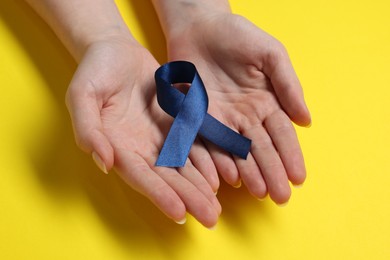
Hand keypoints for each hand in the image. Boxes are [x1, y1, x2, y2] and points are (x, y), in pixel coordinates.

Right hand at [65, 36, 220, 227]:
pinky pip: (193, 144)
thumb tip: (104, 162)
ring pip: (183, 167)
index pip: (140, 176)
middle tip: (210, 218)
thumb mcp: (82, 96)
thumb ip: (88, 129)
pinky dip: (206, 160)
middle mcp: (140, 148)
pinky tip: (221, 175)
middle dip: (188, 198)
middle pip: (166, 178)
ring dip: (200, 187)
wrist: (115, 52)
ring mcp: (159, 137)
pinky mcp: (175, 123)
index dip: (159, 194)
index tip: (179, 212)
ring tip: (217, 207)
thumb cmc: (94, 73)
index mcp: (117, 146)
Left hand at [166, 14, 310, 203]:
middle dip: (271, 172)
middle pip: (260, 149)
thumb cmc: (239, 35)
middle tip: (280, 196)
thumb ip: (288, 85)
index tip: (299, 178)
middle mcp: (245, 116)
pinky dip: (217, 160)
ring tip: (258, 192)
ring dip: (248, 173)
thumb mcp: (270, 54)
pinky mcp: (197, 118)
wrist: (200, 27)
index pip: (281, 134)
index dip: (290, 156)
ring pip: (236, 152)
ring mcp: (221, 120)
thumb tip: (306, 120)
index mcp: (266, 102)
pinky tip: (227, 177)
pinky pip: (208, 143)